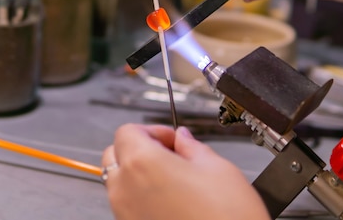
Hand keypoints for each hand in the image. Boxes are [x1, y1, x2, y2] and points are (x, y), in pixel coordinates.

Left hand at [101, 124, 269, 219]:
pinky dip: (141, 197)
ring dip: (139, 174)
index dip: (153, 130)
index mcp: (142, 162)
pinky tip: (171, 200)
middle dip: (140, 148)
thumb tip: (183, 139)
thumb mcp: (217, 168)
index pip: (128, 131)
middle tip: (171, 155)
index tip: (173, 139)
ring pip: (119, 181)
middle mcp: (125, 188)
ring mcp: (124, 213)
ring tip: (174, 180)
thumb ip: (192, 147)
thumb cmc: (226, 217)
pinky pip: (127, 205)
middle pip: (116, 153)